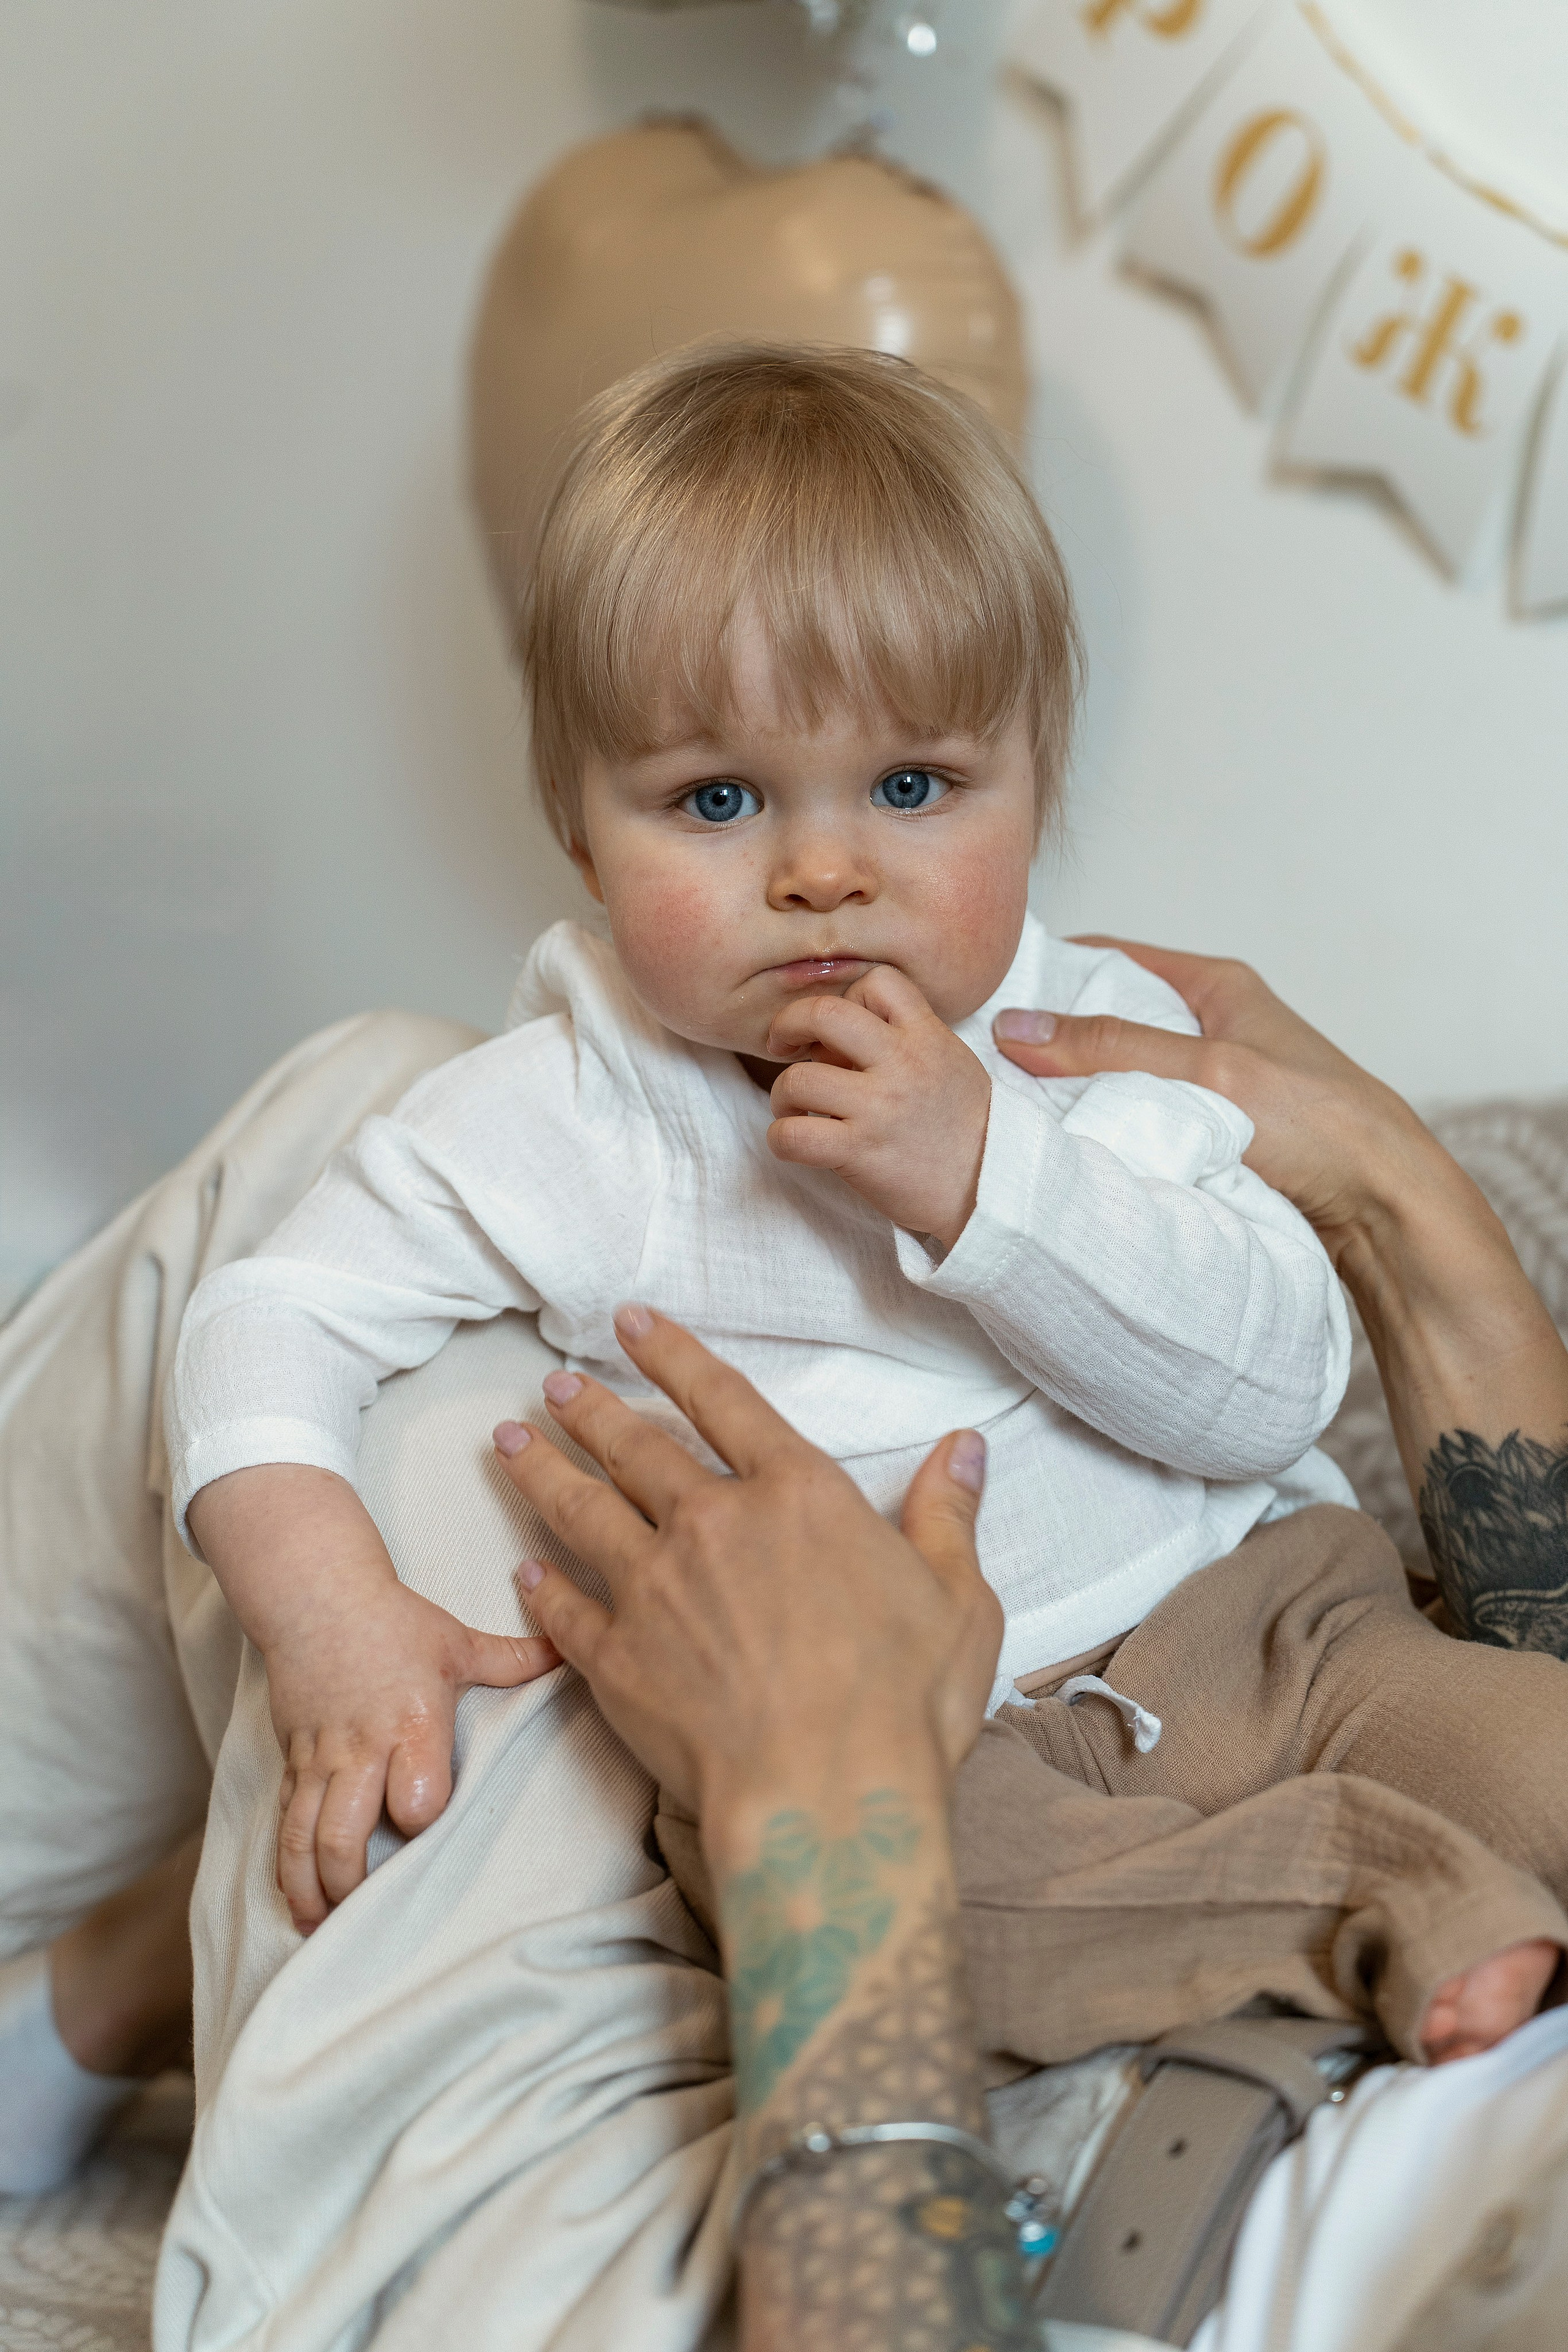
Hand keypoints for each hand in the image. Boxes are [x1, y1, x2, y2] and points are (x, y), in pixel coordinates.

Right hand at [265, 1576, 558, 1931]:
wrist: (316, 1595)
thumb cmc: (393, 1621)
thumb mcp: (457, 1641)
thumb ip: (514, 1660)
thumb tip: (569, 1653)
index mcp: (411, 1724)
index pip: (416, 1799)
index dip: (424, 1822)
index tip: (430, 1833)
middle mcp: (361, 1750)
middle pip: (346, 1837)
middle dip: (352, 1886)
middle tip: (366, 1920)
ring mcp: (320, 1759)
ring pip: (304, 1838)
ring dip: (310, 1888)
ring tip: (319, 1927)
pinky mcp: (293, 1760)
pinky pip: (283, 1822)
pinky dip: (285, 1867)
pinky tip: (294, 1901)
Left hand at [491, 1306, 1000, 1863]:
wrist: (825, 1801)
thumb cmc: (903, 1703)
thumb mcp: (958, 1598)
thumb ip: (947, 1516)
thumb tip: (964, 1447)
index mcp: (798, 1496)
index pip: (723, 1400)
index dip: (672, 1354)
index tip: (629, 1322)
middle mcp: (714, 1525)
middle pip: (637, 1449)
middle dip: (591, 1410)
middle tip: (552, 1385)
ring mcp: (655, 1590)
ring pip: (583, 1512)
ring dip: (542, 1472)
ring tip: (508, 1442)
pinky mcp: (618, 1660)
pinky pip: (566, 1611)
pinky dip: (541, 1588)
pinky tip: (522, 1571)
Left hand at [763, 966, 990, 1249]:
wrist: (990, 1190)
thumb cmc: (965, 1129)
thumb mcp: (950, 1063)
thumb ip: (905, 1038)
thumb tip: (836, 1040)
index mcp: (927, 1036)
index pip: (877, 981)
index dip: (848, 996)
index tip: (842, 1028)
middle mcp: (901, 1064)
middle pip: (823, 1014)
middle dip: (788, 1024)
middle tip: (781, 1045)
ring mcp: (879, 1108)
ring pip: (797, 1079)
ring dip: (782, 1093)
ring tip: (794, 1108)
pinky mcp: (859, 1152)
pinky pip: (793, 1135)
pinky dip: (781, 1138)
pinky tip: (797, 1142)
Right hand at [992, 938, 1432, 1264]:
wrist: (1385, 1207)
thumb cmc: (1319, 1125)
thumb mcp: (1207, 1072)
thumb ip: (1112, 1047)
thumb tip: (1018, 1026)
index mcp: (1216, 986)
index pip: (1110, 957)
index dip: (1049, 971)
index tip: (986, 995)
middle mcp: (1211, 1026)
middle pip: (1109, 1019)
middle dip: (1053, 1039)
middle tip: (987, 1061)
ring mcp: (1211, 1082)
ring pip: (1122, 1076)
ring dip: (1080, 1092)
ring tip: (1017, 1107)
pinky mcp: (1212, 1134)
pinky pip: (1143, 1121)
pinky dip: (1110, 1131)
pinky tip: (1073, 1150)